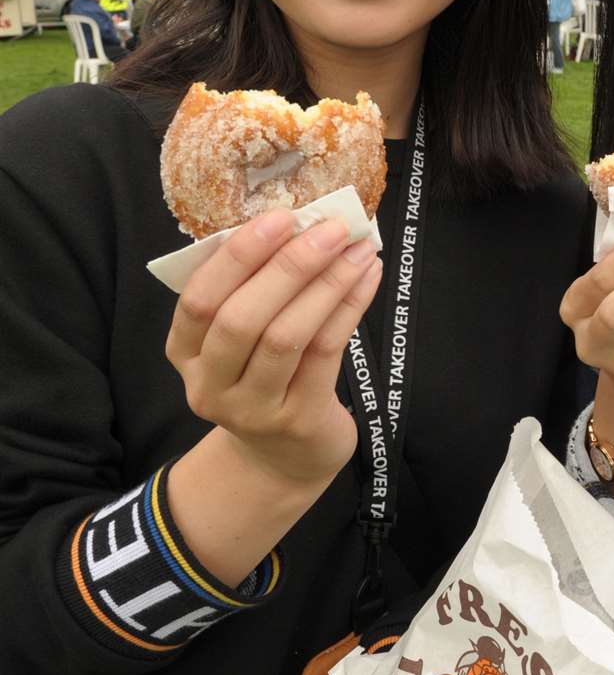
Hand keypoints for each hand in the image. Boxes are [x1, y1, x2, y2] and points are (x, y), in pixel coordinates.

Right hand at [166, 209, 381, 488]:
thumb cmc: (266, 376)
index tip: (280, 217)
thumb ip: (254, 290)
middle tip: (330, 228)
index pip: (200, 300)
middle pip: (241, 319)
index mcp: (185, 352)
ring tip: (358, 248)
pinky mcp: (298, 420)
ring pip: (287, 336)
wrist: (286, 458)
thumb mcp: (242, 340)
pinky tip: (368, 277)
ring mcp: (253, 409)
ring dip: (327, 284)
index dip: (238, 257)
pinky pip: (325, 353)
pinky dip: (349, 307)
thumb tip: (301, 224)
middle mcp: (210, 384)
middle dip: (288, 266)